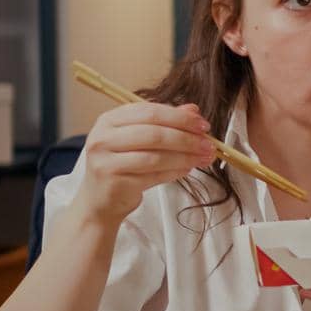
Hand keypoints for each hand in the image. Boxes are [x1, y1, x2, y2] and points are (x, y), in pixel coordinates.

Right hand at [72, 101, 215, 225]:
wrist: (101, 200)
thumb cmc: (123, 165)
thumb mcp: (141, 139)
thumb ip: (165, 122)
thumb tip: (194, 109)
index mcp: (110, 119)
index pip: (150, 111)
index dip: (180, 117)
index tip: (203, 125)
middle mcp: (103, 137)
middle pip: (154, 133)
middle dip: (186, 138)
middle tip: (208, 144)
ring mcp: (105, 161)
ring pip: (155, 156)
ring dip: (185, 157)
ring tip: (203, 158)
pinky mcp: (114, 182)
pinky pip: (153, 175)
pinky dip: (174, 172)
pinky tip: (187, 169)